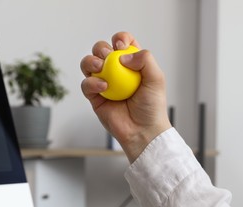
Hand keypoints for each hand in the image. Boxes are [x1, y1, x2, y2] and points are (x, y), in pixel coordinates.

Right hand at [80, 32, 171, 162]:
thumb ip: (146, 60)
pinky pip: (86, 84)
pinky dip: (91, 81)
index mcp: (132, 64)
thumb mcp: (156, 79)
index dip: (120, 39)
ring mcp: (104, 83)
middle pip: (101, 50)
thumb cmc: (152, 106)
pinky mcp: (95, 97)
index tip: (122, 46)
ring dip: (91, 60)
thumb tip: (123, 54)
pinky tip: (104, 85)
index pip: (122, 43)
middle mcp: (117, 71)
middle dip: (101, 48)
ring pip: (89, 63)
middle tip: (109, 56)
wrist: (143, 130)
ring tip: (101, 67)